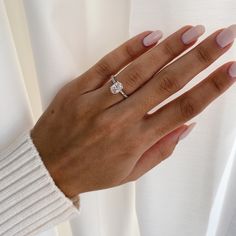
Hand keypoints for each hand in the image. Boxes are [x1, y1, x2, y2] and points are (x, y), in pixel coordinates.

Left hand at [30, 24, 235, 197]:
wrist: (48, 169)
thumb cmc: (91, 171)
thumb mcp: (130, 172)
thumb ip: (161, 150)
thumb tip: (187, 126)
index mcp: (136, 141)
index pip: (183, 109)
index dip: (210, 89)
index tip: (231, 70)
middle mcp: (120, 120)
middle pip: (167, 83)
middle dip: (199, 59)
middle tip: (222, 38)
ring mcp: (98, 102)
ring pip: (139, 70)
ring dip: (169, 49)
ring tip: (193, 33)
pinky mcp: (78, 89)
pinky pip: (107, 65)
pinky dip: (130, 49)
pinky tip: (151, 37)